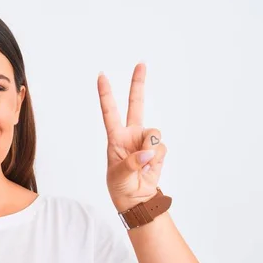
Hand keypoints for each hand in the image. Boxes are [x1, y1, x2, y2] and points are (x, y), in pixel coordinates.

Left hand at [97, 63, 166, 212]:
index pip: (109, 112)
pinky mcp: (158, 149)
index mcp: (115, 138)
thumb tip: (147, 152)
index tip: (101, 76)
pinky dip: (157, 159)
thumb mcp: (118, 175)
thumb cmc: (120, 186)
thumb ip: (131, 163)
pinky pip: (161, 147)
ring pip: (153, 132)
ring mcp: (145, 141)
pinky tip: (150, 167)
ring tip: (142, 165)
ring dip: (149, 148)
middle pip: (135, 105)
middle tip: (141, 63)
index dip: (106, 94)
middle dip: (138, 84)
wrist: (137, 199)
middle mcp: (131, 135)